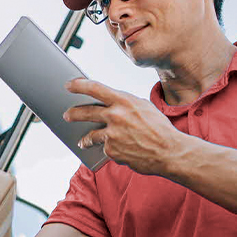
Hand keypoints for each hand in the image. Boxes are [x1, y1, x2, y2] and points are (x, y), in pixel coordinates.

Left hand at [62, 78, 187, 175]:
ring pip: (90, 135)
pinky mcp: (112, 151)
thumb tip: (110, 104)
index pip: (95, 88)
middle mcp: (115, 115)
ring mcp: (112, 134)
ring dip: (85, 139)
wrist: (169, 151)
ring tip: (82, 141)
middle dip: (72, 114)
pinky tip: (120, 151)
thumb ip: (125, 104)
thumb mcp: (143, 107)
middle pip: (85, 112)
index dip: (78, 85)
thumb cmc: (159, 128)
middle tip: (66, 115)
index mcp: (124, 101)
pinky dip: (111, 150)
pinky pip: (105, 149)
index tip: (68, 85)